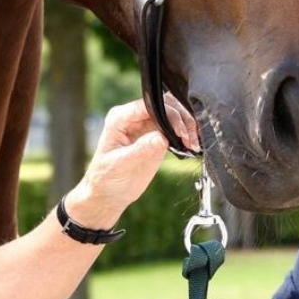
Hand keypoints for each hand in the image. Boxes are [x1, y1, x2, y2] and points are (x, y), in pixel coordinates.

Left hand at [76, 95, 197, 211]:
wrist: (110, 193)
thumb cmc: (106, 177)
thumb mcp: (120, 164)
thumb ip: (140, 150)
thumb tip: (161, 138)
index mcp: (119, 118)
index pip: (146, 105)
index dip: (166, 113)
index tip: (179, 130)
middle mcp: (133, 118)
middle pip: (163, 106)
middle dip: (180, 118)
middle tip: (188, 138)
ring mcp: (146, 126)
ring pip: (172, 115)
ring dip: (186, 125)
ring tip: (192, 143)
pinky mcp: (156, 137)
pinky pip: (174, 129)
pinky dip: (186, 134)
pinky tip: (191, 145)